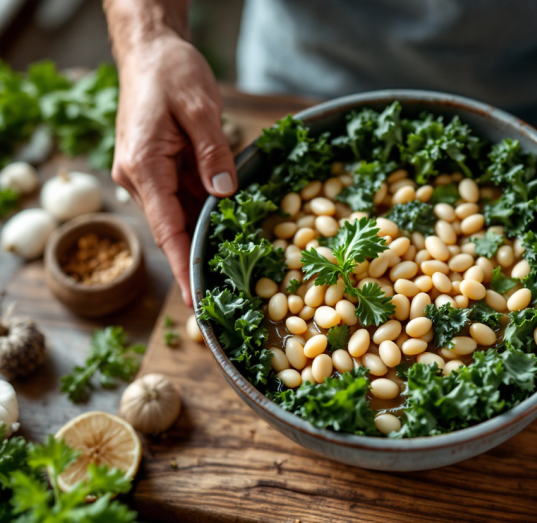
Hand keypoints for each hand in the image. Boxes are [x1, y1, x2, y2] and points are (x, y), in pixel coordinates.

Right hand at [111, 35, 236, 306]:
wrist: (150, 52)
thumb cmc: (170, 73)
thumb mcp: (199, 107)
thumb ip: (214, 153)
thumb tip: (225, 194)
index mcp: (144, 167)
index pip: (167, 229)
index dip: (184, 267)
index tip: (195, 301)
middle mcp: (140, 179)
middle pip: (174, 230)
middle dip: (200, 261)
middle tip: (229, 296)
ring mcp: (149, 177)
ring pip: (182, 217)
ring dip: (208, 237)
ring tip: (240, 269)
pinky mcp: (161, 171)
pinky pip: (187, 200)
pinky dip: (208, 214)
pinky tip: (234, 227)